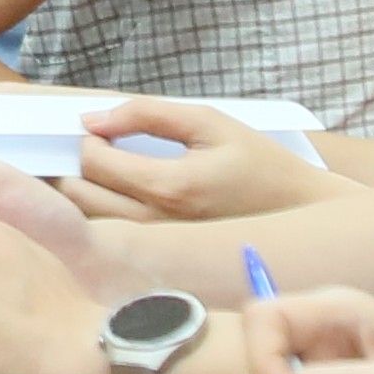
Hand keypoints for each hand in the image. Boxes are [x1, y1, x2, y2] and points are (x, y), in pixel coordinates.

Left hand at [62, 96, 355, 224]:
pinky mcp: (164, 258)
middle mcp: (158, 224)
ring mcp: (160, 247)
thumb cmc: (259, 164)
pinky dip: (99, 215)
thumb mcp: (209, 122)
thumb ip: (148, 114)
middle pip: (80, 197)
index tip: (102, 130)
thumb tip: (93, 119)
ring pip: (90, 222)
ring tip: (99, 172)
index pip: (94, 163)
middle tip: (92, 150)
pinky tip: (112, 196)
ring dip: (80, 194)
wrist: (302, 215)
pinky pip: (113, 238)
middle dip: (72, 168)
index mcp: (170, 187)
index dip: (87, 139)